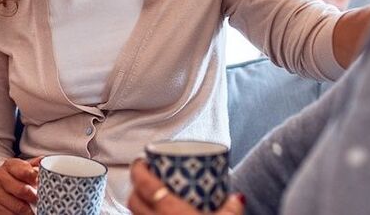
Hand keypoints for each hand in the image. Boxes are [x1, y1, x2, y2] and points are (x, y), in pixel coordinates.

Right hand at [0, 157, 41, 214]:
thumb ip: (36, 165)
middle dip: (35, 197)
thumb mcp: (26, 167)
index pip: (25, 172)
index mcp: (9, 165)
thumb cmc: (18, 176)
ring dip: (30, 210)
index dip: (36, 179)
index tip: (43, 183)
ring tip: (38, 209)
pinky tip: (28, 213)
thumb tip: (44, 162)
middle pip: (22, 190)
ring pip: (18, 206)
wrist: (1, 186)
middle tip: (42, 199)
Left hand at [128, 159, 243, 214]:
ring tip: (151, 201)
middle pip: (133, 200)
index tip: (142, 161)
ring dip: (139, 207)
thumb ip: (232, 208)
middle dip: (135, 187)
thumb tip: (236, 198)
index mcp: (171, 212)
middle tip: (147, 179)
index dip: (138, 169)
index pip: (144, 184)